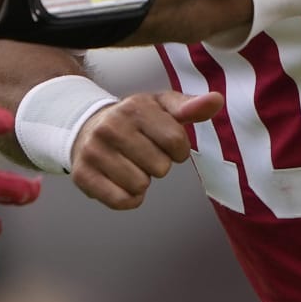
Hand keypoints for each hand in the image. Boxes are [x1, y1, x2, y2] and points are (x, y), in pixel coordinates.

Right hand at [70, 91, 223, 209]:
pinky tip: (120, 181)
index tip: (166, 144)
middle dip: (158, 165)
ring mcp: (94, 151)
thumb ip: (190, 106)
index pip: (176, 142)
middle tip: (142, 153)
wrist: (84, 127)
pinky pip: (122, 201)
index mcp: (133, 107)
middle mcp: (110, 127)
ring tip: (129, 164)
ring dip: (141, 181)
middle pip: (160, 167)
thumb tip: (217, 100)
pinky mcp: (83, 175)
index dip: (178, 150)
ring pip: (140, 185)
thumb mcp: (160, 107)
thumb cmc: (132, 120)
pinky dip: (128, 197)